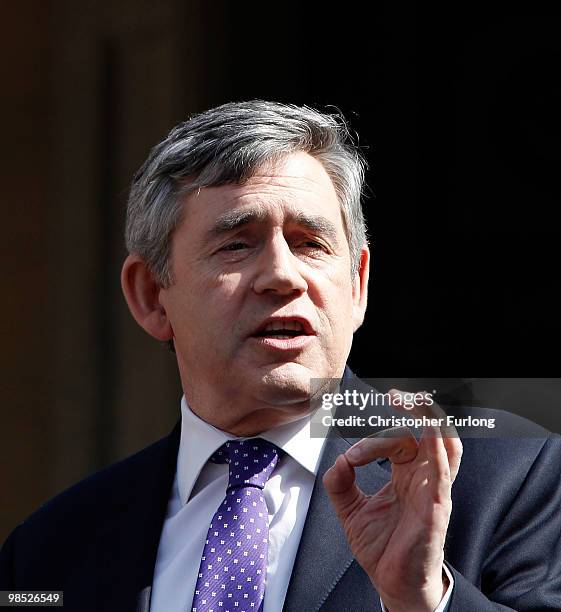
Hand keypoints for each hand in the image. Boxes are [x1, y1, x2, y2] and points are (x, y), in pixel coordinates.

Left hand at [323, 390, 461, 611]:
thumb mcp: (351, 511)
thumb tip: (336, 461)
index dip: (373, 440)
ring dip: (431, 419)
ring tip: (416, 400)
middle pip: (427, 432)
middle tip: (396, 394)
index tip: (350, 458)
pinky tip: (429, 430)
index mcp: (405, 474)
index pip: (399, 439)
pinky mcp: (436, 507)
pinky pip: (442, 472)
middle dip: (415, 409)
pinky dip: (437, 447)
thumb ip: (340, 484)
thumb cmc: (381, 548)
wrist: (392, 585)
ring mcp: (432, 490)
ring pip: (445, 444)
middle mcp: (422, 477)